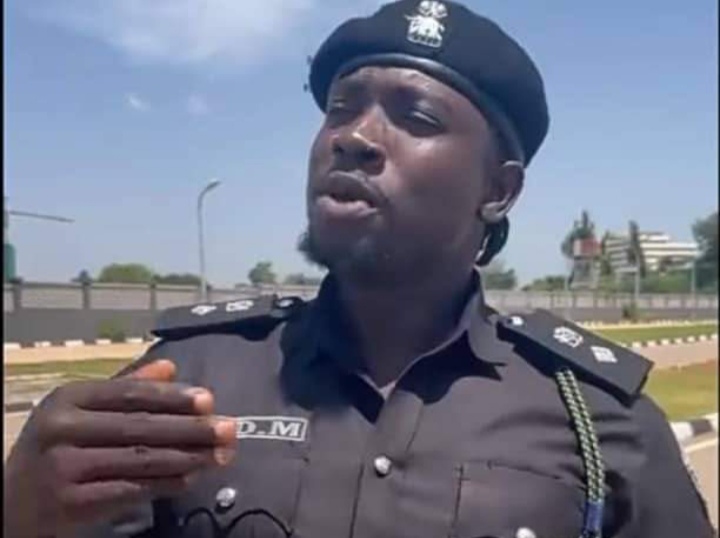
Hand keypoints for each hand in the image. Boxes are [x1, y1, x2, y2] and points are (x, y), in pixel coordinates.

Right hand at [4, 360, 236, 537]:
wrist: (9, 505)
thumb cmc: (53, 449)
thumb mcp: (78, 412)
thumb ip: (123, 387)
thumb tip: (169, 366)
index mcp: (68, 398)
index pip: (131, 394)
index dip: (173, 397)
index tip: (210, 399)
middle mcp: (63, 428)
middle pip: (141, 426)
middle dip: (191, 429)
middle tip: (230, 429)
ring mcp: (64, 467)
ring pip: (141, 459)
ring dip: (188, 458)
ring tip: (221, 455)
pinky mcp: (71, 502)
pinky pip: (130, 490)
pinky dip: (165, 484)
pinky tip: (190, 479)